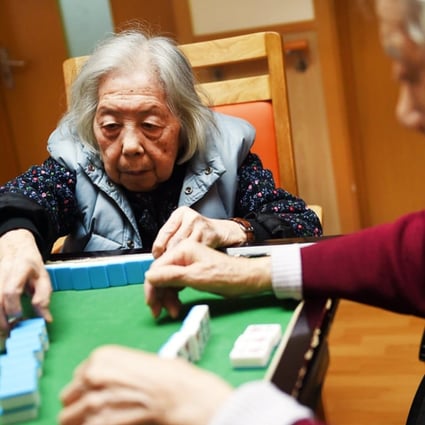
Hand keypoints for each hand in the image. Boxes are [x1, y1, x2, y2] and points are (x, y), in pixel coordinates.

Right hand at [0, 229, 51, 330]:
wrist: (14, 246)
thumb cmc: (31, 264)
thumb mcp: (43, 276)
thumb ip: (44, 297)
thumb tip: (46, 319)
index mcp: (21, 268)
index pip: (11, 290)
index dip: (13, 307)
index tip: (19, 319)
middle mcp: (2, 272)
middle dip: (2, 319)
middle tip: (11, 331)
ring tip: (5, 329)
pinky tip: (0, 321)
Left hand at [59, 345, 232, 424]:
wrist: (178, 394)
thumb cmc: (165, 376)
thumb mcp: (134, 361)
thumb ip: (110, 372)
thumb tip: (100, 388)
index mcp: (100, 356)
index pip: (78, 377)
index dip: (88, 388)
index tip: (100, 394)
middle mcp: (92, 375)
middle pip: (68, 398)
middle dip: (80, 405)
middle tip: (98, 411)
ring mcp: (93, 401)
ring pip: (67, 419)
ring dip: (82, 421)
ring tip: (103, 419)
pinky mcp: (99, 423)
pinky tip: (111, 422)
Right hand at [145, 240, 271, 317]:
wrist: (248, 279)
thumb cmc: (228, 276)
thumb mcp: (197, 278)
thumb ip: (172, 276)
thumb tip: (149, 276)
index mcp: (183, 250)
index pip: (156, 269)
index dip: (151, 288)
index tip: (152, 305)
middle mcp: (183, 254)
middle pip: (161, 276)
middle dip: (159, 295)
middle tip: (160, 312)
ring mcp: (188, 264)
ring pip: (168, 282)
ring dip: (167, 298)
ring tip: (173, 311)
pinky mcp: (193, 273)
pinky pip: (177, 284)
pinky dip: (175, 296)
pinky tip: (177, 306)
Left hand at [152, 206, 246, 257]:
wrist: (224, 232)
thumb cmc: (202, 232)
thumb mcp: (184, 228)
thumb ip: (172, 237)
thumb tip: (157, 254)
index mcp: (181, 214)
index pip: (165, 232)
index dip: (159, 247)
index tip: (157, 256)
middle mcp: (190, 218)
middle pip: (173, 242)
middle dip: (169, 255)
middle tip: (167, 264)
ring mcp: (201, 226)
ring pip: (184, 248)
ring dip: (180, 259)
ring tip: (179, 265)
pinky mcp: (210, 236)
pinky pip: (195, 252)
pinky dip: (191, 260)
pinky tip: (191, 263)